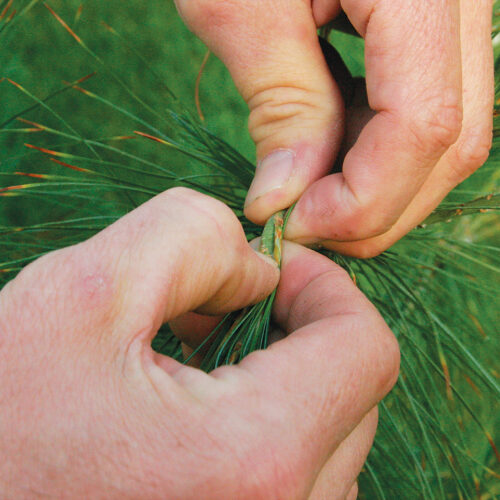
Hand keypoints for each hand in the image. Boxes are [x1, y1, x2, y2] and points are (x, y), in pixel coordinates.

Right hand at [0, 188, 398, 498]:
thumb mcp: (85, 292)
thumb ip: (194, 238)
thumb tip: (260, 268)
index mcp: (255, 457)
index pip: (365, 347)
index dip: (323, 286)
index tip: (268, 268)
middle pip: (354, 391)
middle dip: (297, 327)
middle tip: (220, 306)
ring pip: (331, 434)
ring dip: (281, 376)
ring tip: (198, 357)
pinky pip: (301, 476)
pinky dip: (266, 424)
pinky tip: (197, 408)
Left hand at [175, 0, 493, 256]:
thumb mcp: (240, 4)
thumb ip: (282, 107)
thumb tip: (283, 201)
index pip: (428, 124)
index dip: (363, 197)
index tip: (296, 223)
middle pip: (451, 143)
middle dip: (374, 207)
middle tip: (302, 221)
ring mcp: (461, 14)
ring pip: (447, 138)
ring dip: (376, 185)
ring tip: (308, 189)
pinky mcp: (435, 31)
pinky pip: (425, 113)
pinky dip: (376, 153)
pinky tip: (327, 152)